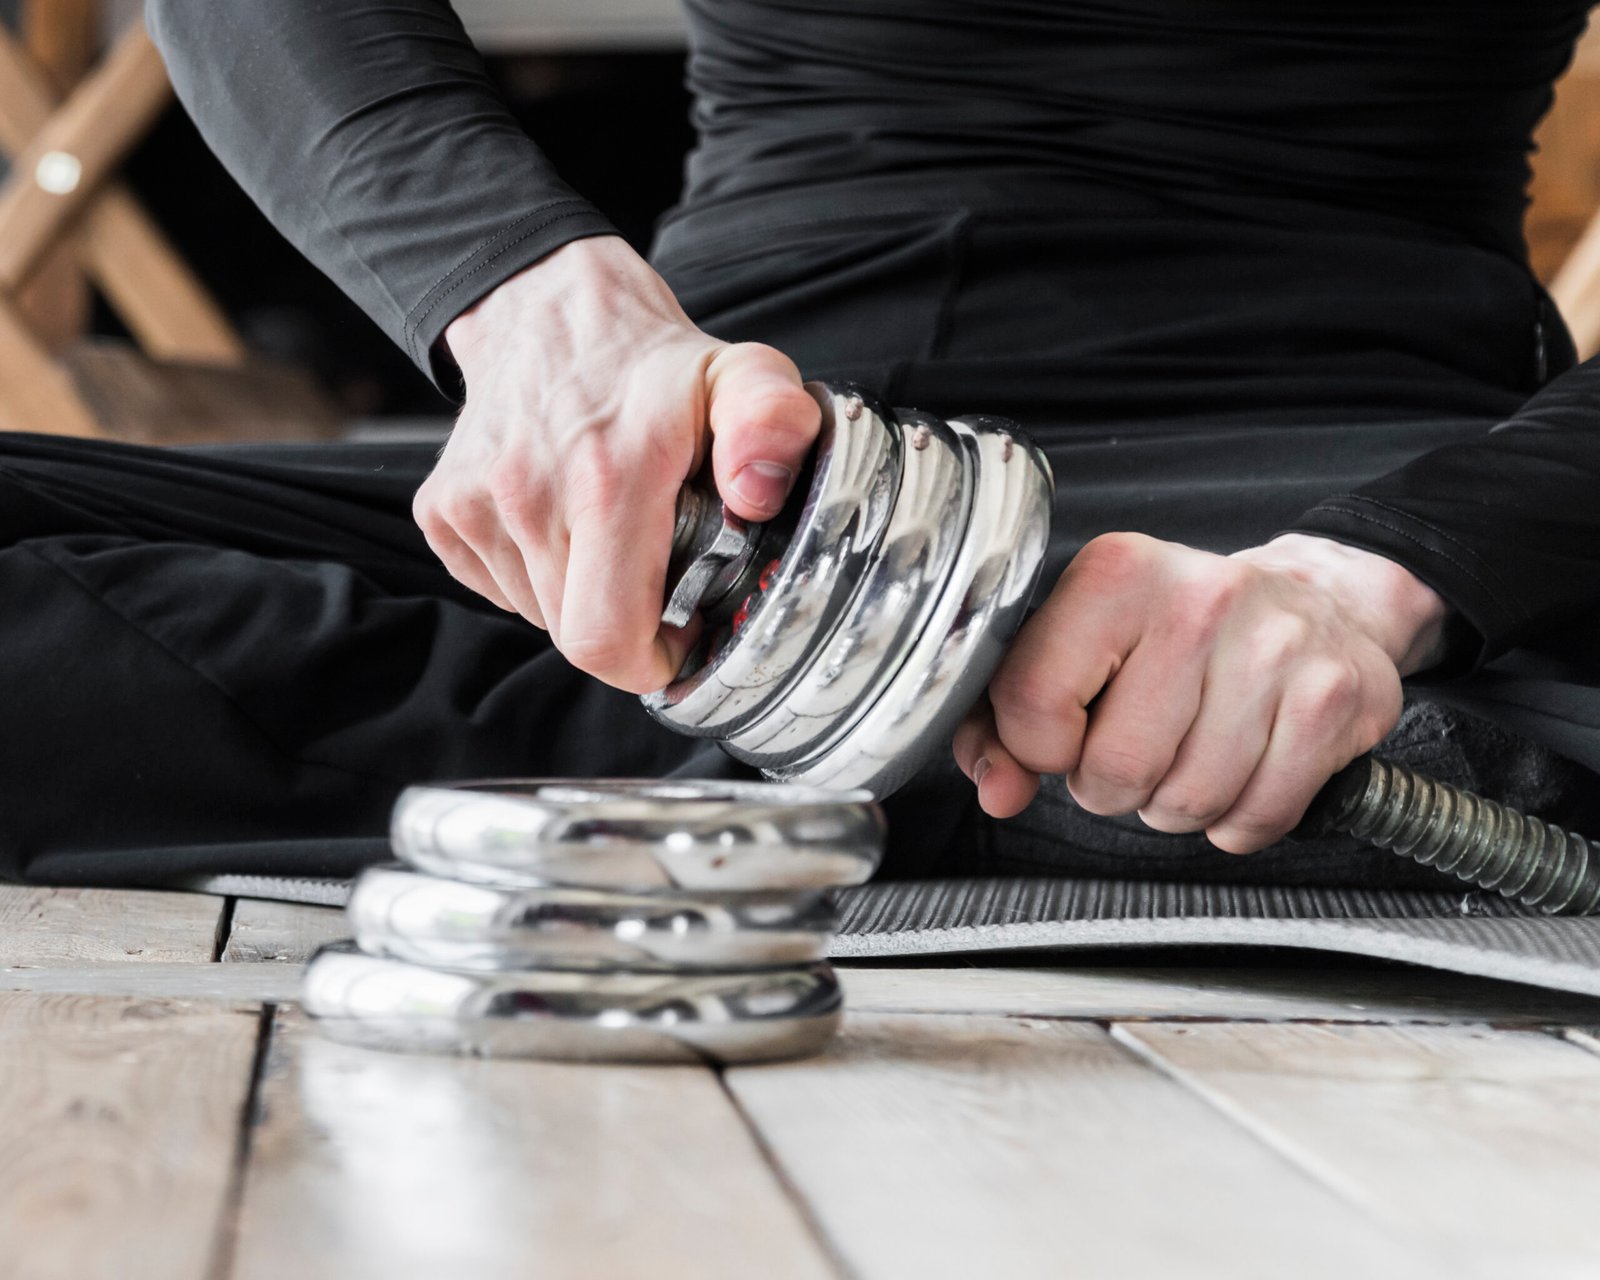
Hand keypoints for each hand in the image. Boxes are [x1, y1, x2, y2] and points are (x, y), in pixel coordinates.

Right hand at [414, 236, 820, 693]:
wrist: (548, 307)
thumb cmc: (652, 361)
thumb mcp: (743, 376)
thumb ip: (771, 427)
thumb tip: (758, 494)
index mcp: (609, 477)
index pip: (606, 638)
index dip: (650, 663)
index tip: (682, 635)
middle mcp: (530, 494)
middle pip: (575, 636)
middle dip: (627, 628)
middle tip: (662, 577)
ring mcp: (476, 504)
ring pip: (538, 615)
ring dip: (582, 596)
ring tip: (614, 536)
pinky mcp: (442, 510)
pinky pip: (499, 588)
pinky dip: (537, 576)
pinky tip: (566, 523)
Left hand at [952, 532, 1450, 851]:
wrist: (1319, 600)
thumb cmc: (1179, 632)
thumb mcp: (1076, 645)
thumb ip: (1004, 720)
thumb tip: (998, 789)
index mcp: (1118, 574)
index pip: (1033, 704)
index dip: (1037, 746)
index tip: (1064, 732)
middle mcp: (1201, 600)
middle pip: (1116, 769)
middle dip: (1111, 784)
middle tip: (1134, 746)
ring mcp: (1277, 650)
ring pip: (1186, 802)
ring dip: (1174, 802)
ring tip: (1187, 751)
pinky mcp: (1333, 703)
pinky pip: (1255, 819)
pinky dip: (1236, 819)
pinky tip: (1239, 770)